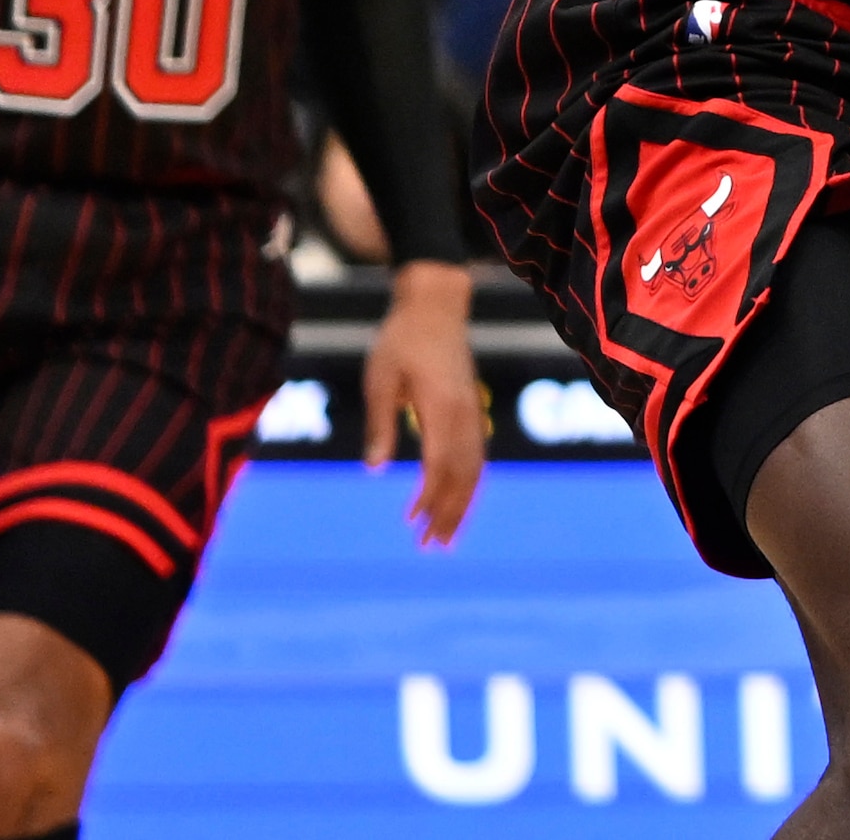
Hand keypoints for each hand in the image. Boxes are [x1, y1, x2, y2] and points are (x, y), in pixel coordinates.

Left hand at [358, 263, 483, 545]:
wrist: (436, 303)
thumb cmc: (401, 338)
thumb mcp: (380, 379)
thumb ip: (379, 424)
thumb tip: (373, 469)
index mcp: (441, 406)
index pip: (440, 464)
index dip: (429, 499)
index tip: (413, 525)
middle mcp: (464, 412)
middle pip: (463, 474)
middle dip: (449, 512)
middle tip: (432, 546)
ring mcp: (472, 409)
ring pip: (474, 467)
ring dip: (461, 502)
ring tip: (446, 534)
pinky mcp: (470, 407)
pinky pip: (476, 453)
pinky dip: (467, 482)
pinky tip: (454, 498)